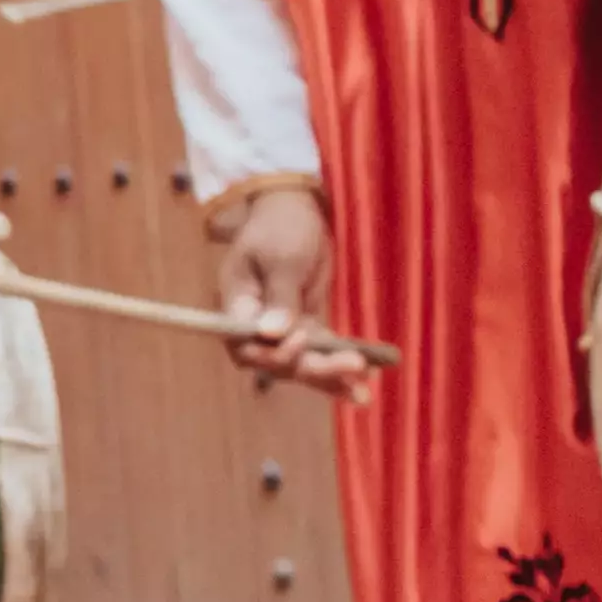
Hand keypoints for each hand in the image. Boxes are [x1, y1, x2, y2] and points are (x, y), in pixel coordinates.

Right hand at [216, 184, 370, 395]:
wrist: (295, 208)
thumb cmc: (281, 226)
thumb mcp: (282, 256)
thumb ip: (279, 296)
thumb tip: (272, 333)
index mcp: (238, 302)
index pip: (244, 343)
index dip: (270, 352)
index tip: (301, 339)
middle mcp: (255, 322)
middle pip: (276, 360)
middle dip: (312, 367)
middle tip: (351, 365)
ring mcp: (280, 325)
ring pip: (299, 362)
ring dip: (329, 376)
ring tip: (363, 393)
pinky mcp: (303, 322)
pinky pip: (317, 351)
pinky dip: (337, 365)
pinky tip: (362, 382)